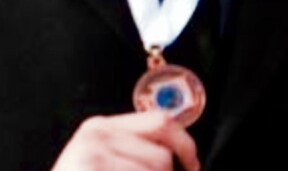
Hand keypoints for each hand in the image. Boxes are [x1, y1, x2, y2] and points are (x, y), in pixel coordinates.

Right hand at [51, 111, 199, 170]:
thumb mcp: (103, 163)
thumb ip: (133, 152)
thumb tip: (187, 157)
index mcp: (99, 128)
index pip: (160, 122)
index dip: (186, 145)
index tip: (193, 167)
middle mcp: (96, 135)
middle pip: (163, 156)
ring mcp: (94, 156)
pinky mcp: (95, 170)